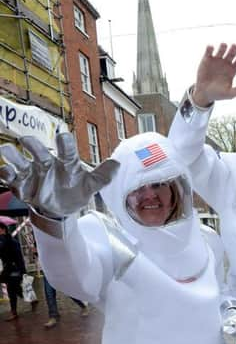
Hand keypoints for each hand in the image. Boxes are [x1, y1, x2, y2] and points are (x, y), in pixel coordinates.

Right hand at [0, 134, 118, 216]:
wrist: (59, 207)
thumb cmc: (76, 190)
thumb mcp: (90, 185)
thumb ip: (102, 176)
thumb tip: (117, 164)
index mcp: (66, 163)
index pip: (67, 151)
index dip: (65, 144)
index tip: (63, 135)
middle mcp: (48, 163)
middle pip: (39, 152)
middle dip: (33, 145)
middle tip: (26, 139)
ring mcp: (32, 173)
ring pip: (20, 161)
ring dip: (13, 156)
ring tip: (6, 150)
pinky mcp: (21, 184)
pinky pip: (10, 177)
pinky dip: (6, 174)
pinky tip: (6, 172)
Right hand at [192, 43, 235, 106]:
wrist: (204, 93)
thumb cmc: (218, 94)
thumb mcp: (229, 94)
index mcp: (233, 69)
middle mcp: (226, 63)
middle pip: (232, 53)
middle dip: (234, 49)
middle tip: (235, 46)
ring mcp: (216, 60)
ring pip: (222, 49)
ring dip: (223, 46)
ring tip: (224, 45)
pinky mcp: (207, 59)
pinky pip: (209, 51)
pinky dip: (210, 48)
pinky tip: (211, 48)